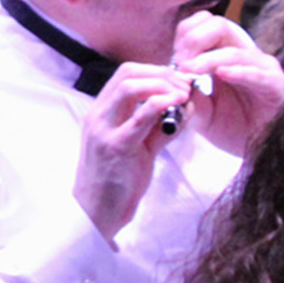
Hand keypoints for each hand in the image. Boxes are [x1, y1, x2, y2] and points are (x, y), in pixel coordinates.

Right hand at [74, 63, 190, 238]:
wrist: (97, 212)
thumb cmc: (117, 180)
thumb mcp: (138, 146)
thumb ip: (157, 126)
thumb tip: (184, 108)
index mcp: (101, 112)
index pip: (126, 74)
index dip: (156, 71)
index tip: (179, 80)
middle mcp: (98, 115)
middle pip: (128, 73)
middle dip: (162, 73)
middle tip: (186, 85)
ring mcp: (104, 129)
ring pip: (130, 87)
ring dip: (163, 84)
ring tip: (184, 94)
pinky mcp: (116, 146)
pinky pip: (139, 117)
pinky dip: (160, 104)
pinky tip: (177, 104)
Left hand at [167, 11, 283, 155]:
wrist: (261, 151)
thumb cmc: (235, 129)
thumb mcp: (203, 112)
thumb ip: (190, 94)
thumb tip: (175, 78)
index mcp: (226, 55)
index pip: (205, 25)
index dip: (186, 35)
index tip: (173, 57)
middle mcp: (245, 56)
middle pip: (220, 26)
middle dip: (195, 40)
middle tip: (180, 63)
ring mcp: (262, 68)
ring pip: (235, 51)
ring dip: (209, 59)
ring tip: (190, 70)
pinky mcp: (276, 85)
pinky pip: (258, 73)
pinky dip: (239, 71)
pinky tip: (222, 74)